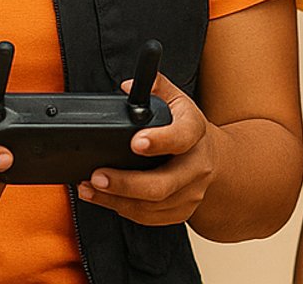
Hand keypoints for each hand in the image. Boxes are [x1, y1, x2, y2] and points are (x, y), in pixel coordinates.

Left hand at [77, 72, 216, 225]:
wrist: (213, 158)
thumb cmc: (185, 126)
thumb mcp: (176, 99)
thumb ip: (155, 86)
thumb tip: (126, 86)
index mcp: (195, 131)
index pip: (182, 137)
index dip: (160, 140)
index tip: (135, 142)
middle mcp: (197, 165)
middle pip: (163, 184)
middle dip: (126, 183)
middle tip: (97, 176)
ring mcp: (191, 192)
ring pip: (152, 206)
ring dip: (116, 200)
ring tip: (89, 188)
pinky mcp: (181, 211)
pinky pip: (150, 218)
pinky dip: (124, 210)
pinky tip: (105, 199)